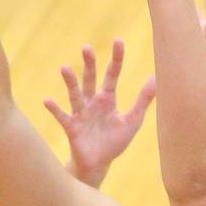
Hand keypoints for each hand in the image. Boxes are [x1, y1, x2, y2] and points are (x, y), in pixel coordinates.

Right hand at [44, 39, 154, 187]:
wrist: (98, 164)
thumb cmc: (114, 142)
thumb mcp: (133, 120)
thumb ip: (144, 100)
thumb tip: (158, 79)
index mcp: (108, 99)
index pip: (112, 74)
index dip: (116, 59)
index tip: (118, 40)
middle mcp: (92, 102)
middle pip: (90, 79)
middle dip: (89, 64)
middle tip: (86, 48)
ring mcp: (81, 114)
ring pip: (75, 94)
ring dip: (70, 82)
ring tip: (65, 67)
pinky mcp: (72, 127)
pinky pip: (62, 116)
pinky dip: (55, 109)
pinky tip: (47, 100)